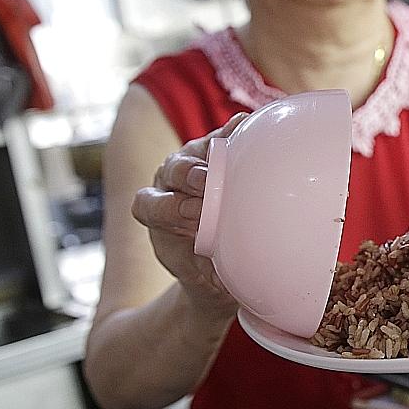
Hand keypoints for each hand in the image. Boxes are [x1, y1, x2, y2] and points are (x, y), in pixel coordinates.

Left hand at [131, 113, 246, 315]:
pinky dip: (238, 130)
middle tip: (209, 182)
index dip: (170, 208)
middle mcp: (169, 182)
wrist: (217, 252)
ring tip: (237, 150)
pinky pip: (226, 135)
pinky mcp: (217, 148)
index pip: (153, 205)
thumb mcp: (206, 275)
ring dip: (216, 150)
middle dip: (190, 175)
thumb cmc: (208, 267)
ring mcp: (192, 161)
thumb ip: (211, 274)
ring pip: (198, 150)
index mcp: (155, 210)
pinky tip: (254, 126)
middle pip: (174, 171)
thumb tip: (226, 282)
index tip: (195, 217)